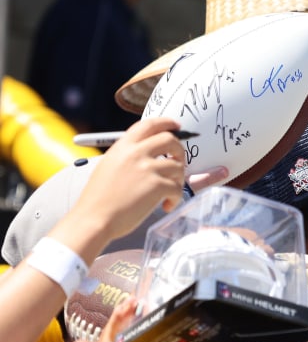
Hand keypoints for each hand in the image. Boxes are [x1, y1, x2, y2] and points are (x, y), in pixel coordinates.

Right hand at [67, 118, 187, 250]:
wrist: (94, 218)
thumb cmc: (99, 198)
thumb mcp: (109, 166)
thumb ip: (128, 156)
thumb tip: (151, 153)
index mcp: (123, 146)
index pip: (148, 124)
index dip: (166, 123)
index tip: (176, 126)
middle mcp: (135, 153)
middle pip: (170, 140)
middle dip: (179, 151)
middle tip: (178, 164)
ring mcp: (147, 168)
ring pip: (178, 166)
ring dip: (178, 180)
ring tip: (167, 193)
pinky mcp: (157, 185)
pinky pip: (178, 188)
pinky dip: (175, 198)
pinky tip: (165, 205)